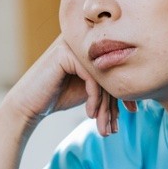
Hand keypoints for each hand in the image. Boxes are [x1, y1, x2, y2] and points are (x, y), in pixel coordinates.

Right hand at [4, 36, 135, 136]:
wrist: (28, 105)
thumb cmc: (58, 96)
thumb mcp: (90, 89)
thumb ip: (109, 82)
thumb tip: (139, 87)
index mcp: (92, 46)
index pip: (118, 67)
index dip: (126, 91)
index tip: (132, 112)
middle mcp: (84, 41)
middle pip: (113, 70)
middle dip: (116, 103)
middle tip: (115, 126)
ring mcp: (74, 44)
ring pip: (104, 75)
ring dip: (105, 106)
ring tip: (104, 127)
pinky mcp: (66, 53)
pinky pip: (92, 77)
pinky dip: (94, 99)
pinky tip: (89, 114)